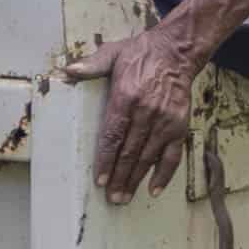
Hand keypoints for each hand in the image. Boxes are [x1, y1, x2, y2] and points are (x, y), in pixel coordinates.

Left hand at [90, 19, 205, 203]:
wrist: (178, 51)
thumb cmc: (142, 54)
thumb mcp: (113, 53)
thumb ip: (90, 65)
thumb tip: (68, 70)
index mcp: (126, 97)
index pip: (113, 135)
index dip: (106, 159)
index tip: (99, 178)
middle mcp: (146, 112)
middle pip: (129, 151)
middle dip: (119, 176)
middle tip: (111, 197)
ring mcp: (165, 121)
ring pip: (148, 157)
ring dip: (136, 179)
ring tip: (124, 197)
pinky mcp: (180, 126)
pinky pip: (172, 155)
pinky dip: (164, 174)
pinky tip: (153, 189)